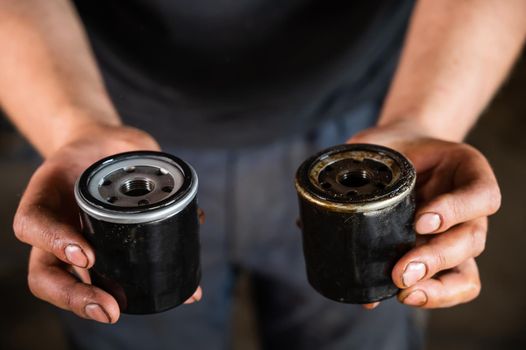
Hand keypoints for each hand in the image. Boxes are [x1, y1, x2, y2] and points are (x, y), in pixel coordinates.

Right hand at [13, 124, 201, 322]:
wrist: (101, 153)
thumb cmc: (107, 150)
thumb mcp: (125, 144)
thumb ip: (156, 168)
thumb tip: (197, 212)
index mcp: (50, 196)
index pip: (34, 223)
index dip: (56, 243)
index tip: (88, 256)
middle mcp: (55, 227)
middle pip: (45, 272)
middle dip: (74, 296)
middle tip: (110, 308)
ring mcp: (71, 244)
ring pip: (65, 283)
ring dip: (90, 304)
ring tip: (120, 311)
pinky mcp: (95, 253)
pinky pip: (105, 276)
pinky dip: (136, 290)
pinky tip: (175, 294)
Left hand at [348, 121, 500, 308]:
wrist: (405, 150)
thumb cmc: (395, 146)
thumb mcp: (379, 143)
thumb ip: (354, 165)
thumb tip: (303, 217)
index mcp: (467, 174)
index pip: (481, 195)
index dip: (455, 211)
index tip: (421, 221)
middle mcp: (469, 210)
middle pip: (471, 240)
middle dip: (436, 259)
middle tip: (402, 270)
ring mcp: (457, 237)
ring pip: (466, 271)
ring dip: (436, 287)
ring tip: (401, 290)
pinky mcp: (439, 257)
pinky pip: (447, 285)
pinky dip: (427, 295)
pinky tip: (390, 297)